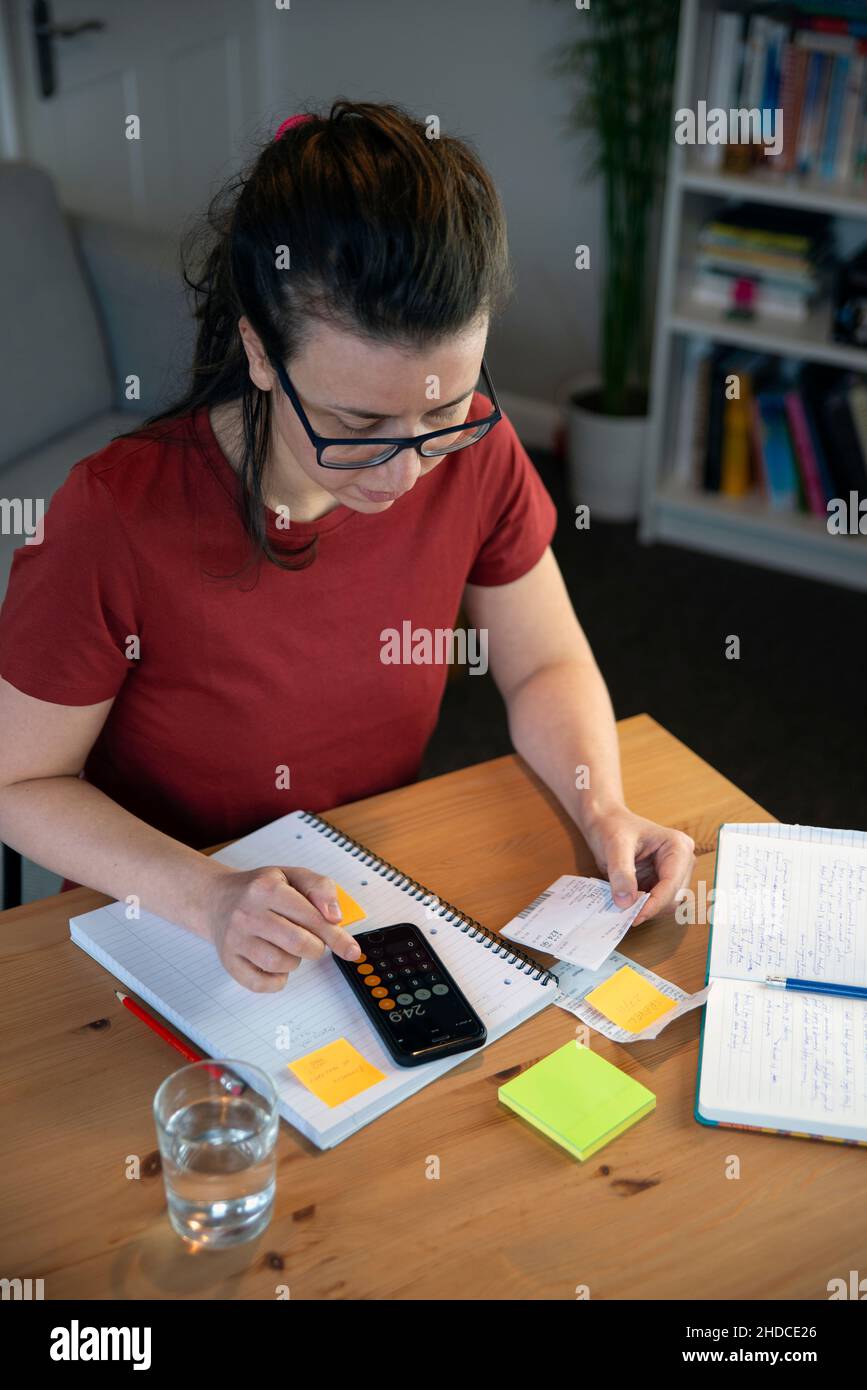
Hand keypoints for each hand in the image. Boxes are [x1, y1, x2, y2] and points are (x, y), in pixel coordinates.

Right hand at [201, 864, 360, 990]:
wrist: (218, 898)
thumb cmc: (260, 889)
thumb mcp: (292, 875)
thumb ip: (320, 888)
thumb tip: (334, 917)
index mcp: (267, 888)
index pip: (311, 917)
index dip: (336, 936)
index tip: (351, 950)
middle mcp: (248, 913)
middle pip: (298, 944)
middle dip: (316, 947)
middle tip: (312, 942)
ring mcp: (235, 939)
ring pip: (280, 964)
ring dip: (294, 961)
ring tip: (288, 947)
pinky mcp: (228, 961)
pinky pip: (260, 984)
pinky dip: (276, 980)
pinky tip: (276, 964)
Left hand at [581, 804, 694, 925]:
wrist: (606, 822)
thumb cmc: (613, 826)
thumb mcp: (615, 846)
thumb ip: (621, 873)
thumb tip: (625, 902)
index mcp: (678, 847)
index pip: (673, 884)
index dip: (654, 904)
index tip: (635, 917)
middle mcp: (682, 861)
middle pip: (674, 897)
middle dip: (651, 907)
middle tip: (625, 913)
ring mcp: (674, 873)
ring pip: (668, 904)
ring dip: (647, 908)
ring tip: (624, 905)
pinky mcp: (662, 882)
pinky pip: (657, 903)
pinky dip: (643, 907)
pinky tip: (627, 902)